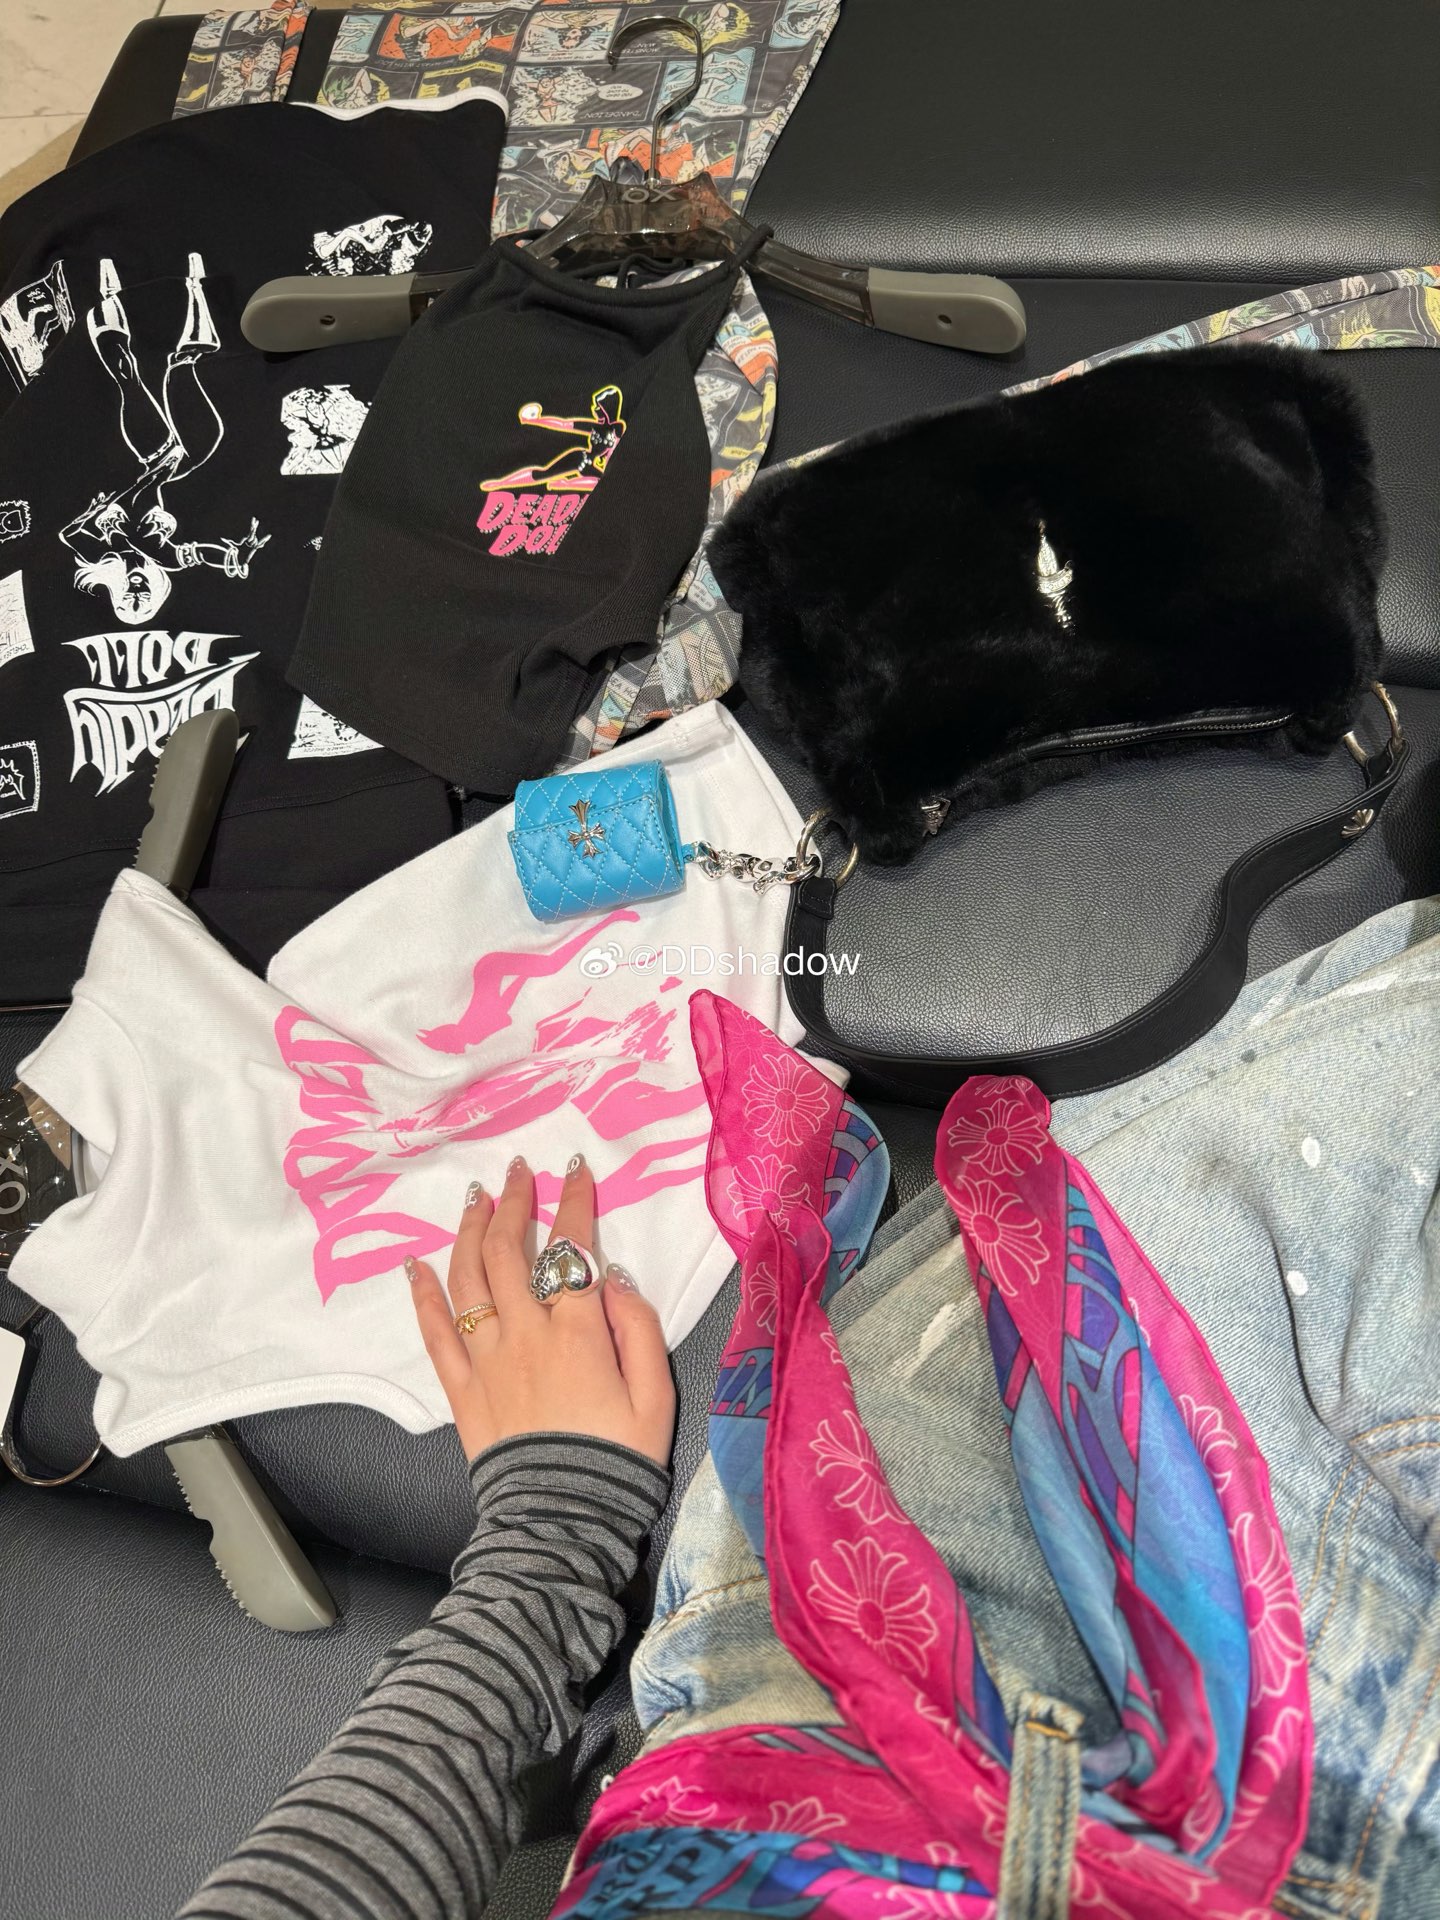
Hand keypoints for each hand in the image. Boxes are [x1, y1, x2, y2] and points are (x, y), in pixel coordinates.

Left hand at [407, 1154, 675, 1466]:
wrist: (563, 1519)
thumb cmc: (619, 1458)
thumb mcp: (657, 1395)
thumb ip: (639, 1328)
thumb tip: (612, 1277)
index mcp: (578, 1331)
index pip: (573, 1249)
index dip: (575, 1202)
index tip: (576, 1169)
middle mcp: (526, 1332)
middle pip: (512, 1251)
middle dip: (515, 1202)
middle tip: (517, 1171)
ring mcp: (487, 1359)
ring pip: (470, 1278)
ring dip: (470, 1230)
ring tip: (475, 1198)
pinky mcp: (461, 1388)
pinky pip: (435, 1332)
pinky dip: (423, 1293)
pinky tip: (414, 1264)